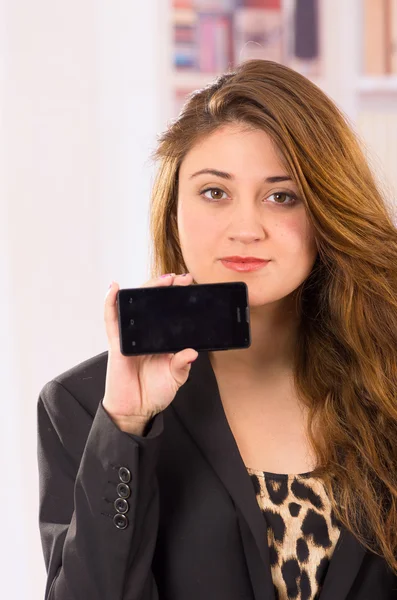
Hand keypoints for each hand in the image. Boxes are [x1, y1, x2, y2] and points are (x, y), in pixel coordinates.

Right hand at [102, 273, 197, 432]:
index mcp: (161, 339)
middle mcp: (146, 333)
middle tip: (180, 278)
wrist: (136, 410)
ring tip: (162, 280)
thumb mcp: (176, 377)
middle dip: (165, 287)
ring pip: (135, 304)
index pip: (169, 311)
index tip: (190, 284)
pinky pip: (111, 319)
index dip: (177, 297)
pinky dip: (110, 302)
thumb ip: (182, 365)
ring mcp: (130, 335)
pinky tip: (115, 288)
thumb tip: (192, 352)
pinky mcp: (116, 343)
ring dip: (146, 288)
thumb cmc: (154, 392)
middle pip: (152, 302)